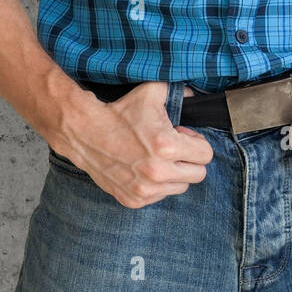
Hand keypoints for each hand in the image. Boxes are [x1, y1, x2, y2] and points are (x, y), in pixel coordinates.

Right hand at [50, 80, 212, 207]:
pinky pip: (160, 196)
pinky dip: (157, 185)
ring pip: (180, 187)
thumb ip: (179, 91)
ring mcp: (145, 190)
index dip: (196, 142)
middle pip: (198, 174)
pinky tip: (143, 169)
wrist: (85, 133)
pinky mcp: (133, 200)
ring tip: (157, 158)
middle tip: (173, 148)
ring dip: (175, 174)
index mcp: (167, 147)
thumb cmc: (119, 113)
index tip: (182, 136)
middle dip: (190, 160)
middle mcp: (158, 172)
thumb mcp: (152, 94)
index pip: (206, 155)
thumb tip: (195, 94)